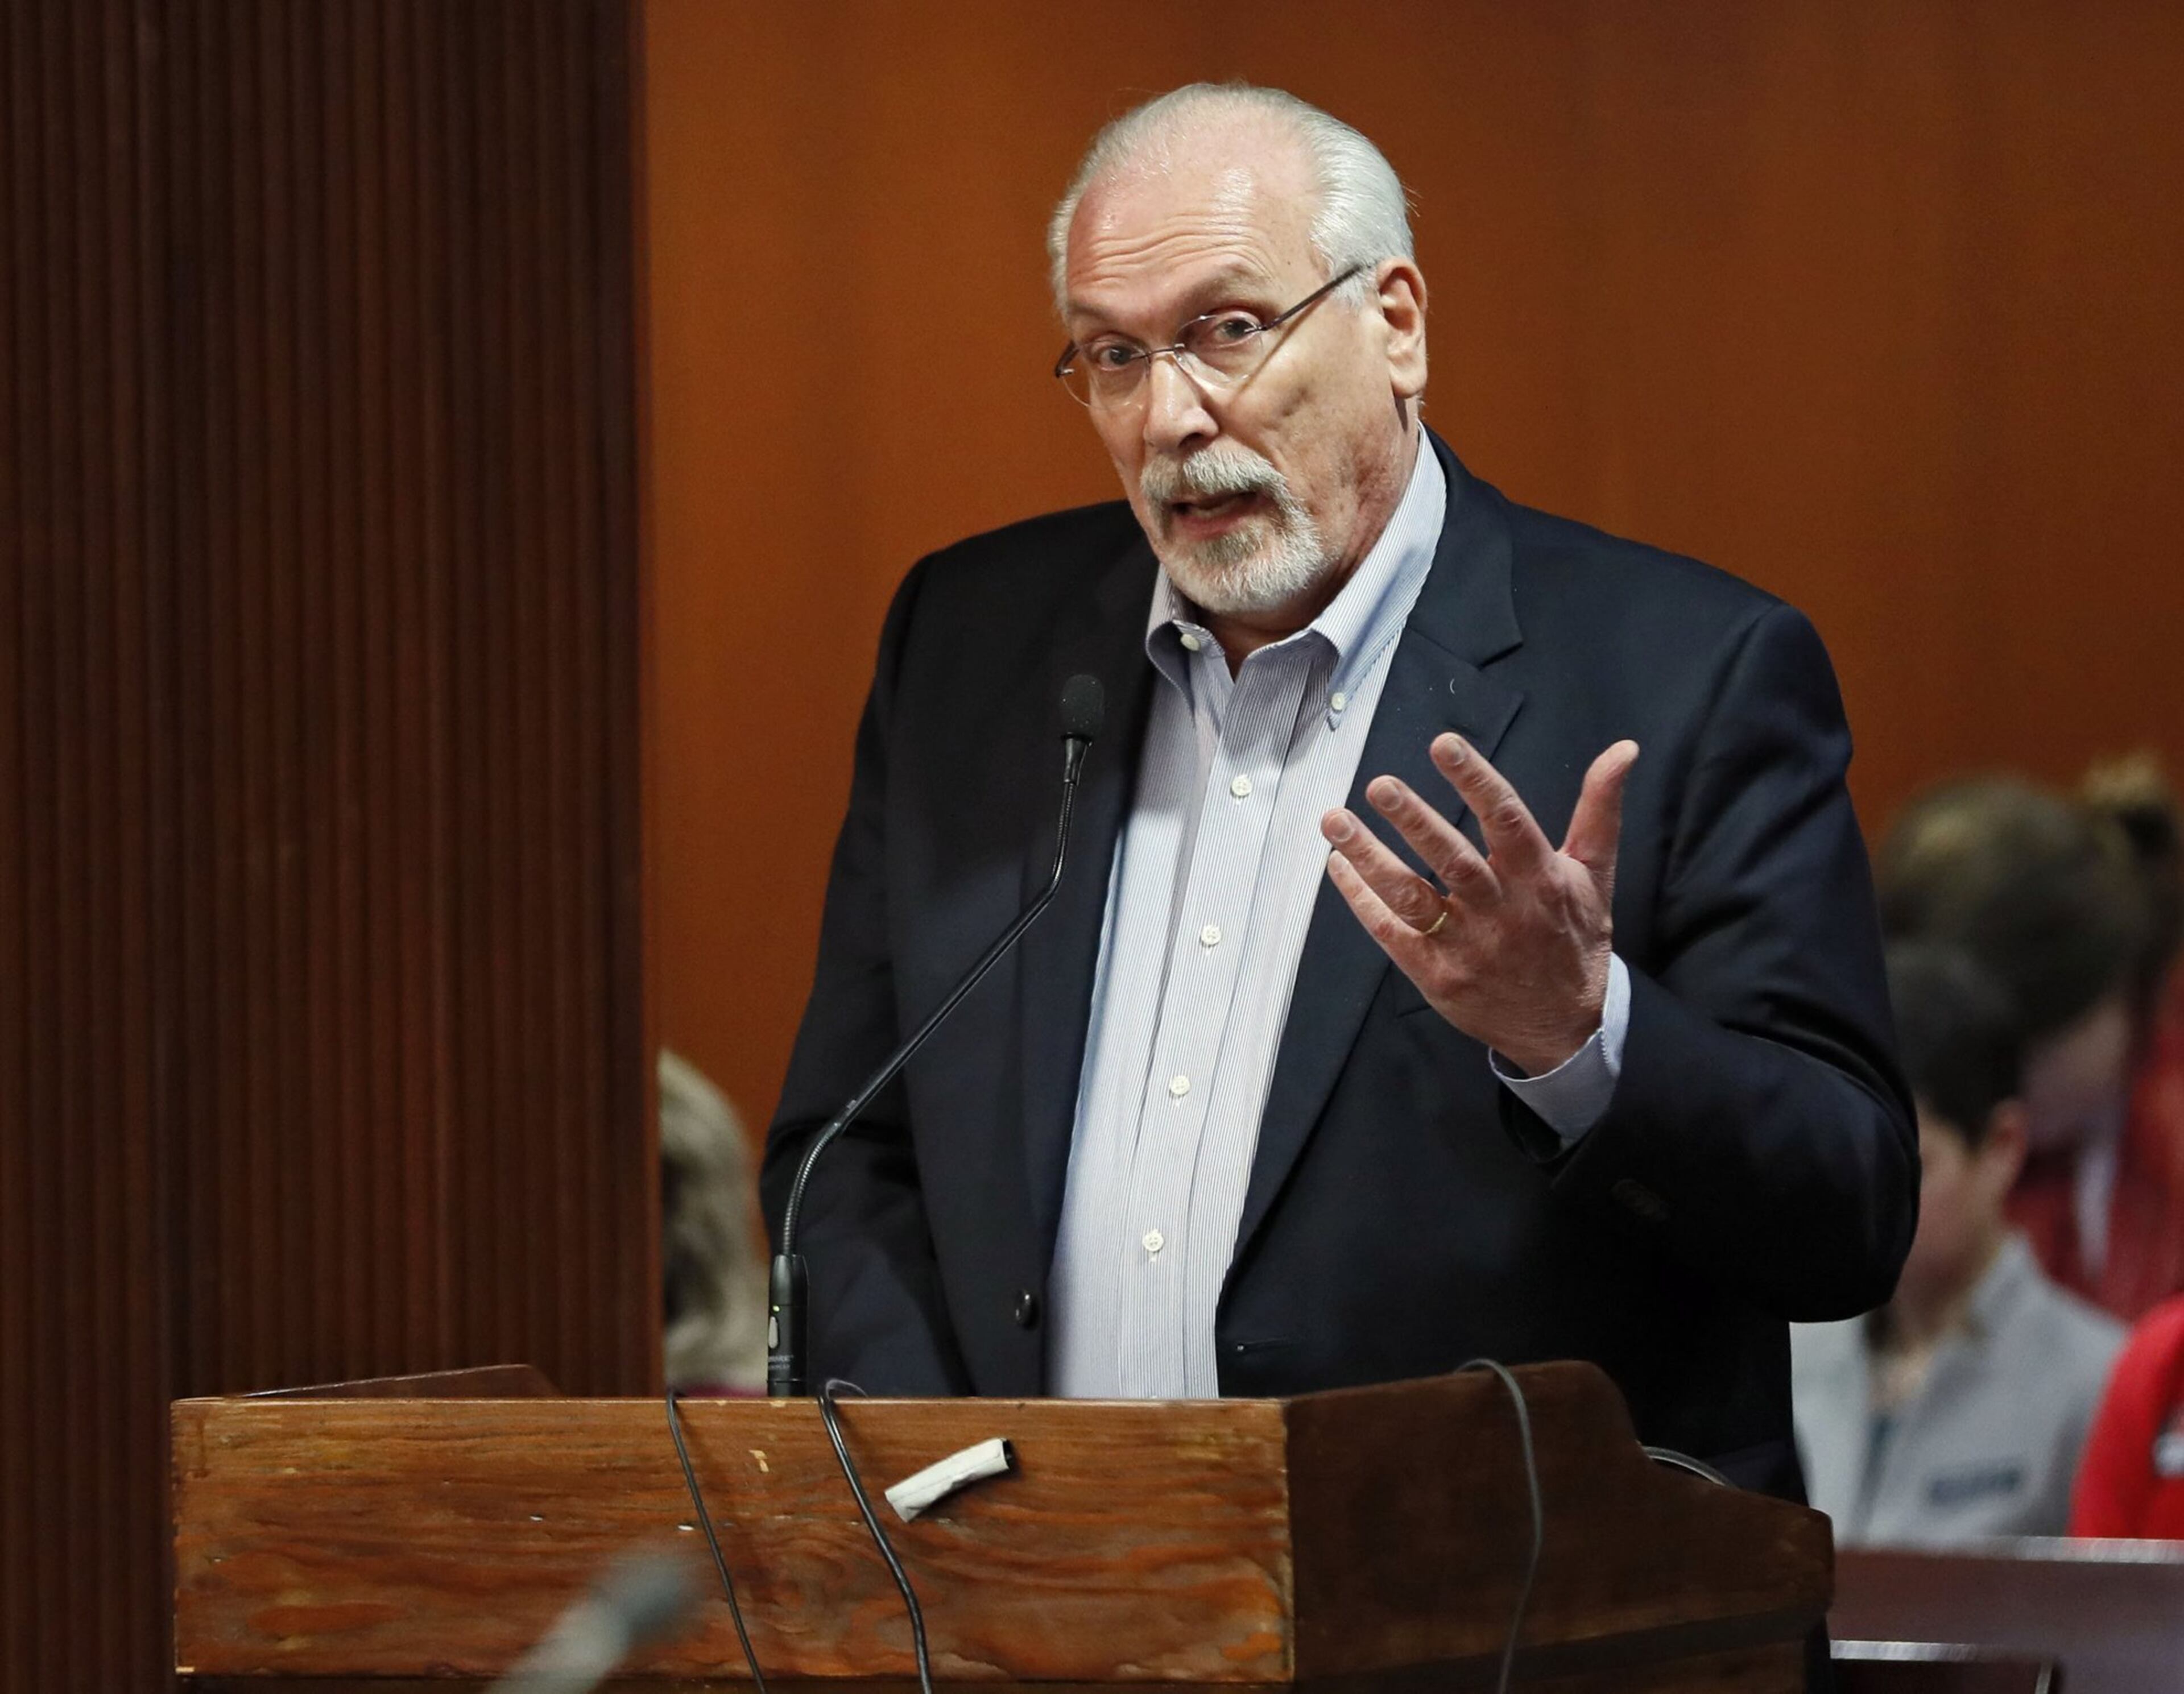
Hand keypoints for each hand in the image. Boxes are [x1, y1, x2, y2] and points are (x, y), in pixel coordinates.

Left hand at [1320, 734, 1638, 1074]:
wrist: (1567, 1028)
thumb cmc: (1575, 939)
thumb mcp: (1595, 874)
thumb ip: (1600, 809)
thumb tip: (1623, 749)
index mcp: (1540, 880)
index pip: (1507, 820)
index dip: (1476, 781)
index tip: (1444, 744)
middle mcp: (1500, 911)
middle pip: (1452, 859)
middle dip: (1414, 820)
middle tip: (1380, 785)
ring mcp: (1464, 946)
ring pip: (1410, 896)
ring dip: (1369, 858)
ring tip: (1335, 821)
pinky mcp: (1436, 975)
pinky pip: (1391, 932)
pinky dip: (1361, 899)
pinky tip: (1339, 865)